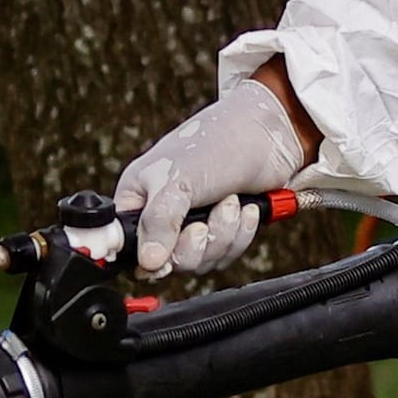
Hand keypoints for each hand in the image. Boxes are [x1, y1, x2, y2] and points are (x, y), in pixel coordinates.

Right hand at [112, 72, 309, 275]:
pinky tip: (246, 208)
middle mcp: (162, 215)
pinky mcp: (222, 230)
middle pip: (170, 262)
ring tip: (230, 202)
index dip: (145, 258)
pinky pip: (225, 254)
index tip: (161, 260)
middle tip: (203, 223)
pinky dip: (239, 234)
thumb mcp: (178, 182)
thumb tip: (147, 263)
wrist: (269, 134)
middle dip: (195, 245)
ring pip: (201, 261)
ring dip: (222, 235)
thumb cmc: (215, 143)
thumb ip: (159, 223)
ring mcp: (193, 224)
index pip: (127, 247)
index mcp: (138, 198)